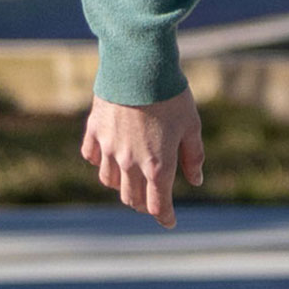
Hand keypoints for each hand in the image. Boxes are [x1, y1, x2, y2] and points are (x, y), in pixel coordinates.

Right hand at [81, 93, 205, 227]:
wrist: (139, 67)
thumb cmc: (172, 96)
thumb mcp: (191, 126)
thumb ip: (193, 156)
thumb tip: (196, 180)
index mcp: (158, 166)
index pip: (157, 204)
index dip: (164, 216)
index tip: (169, 221)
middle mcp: (130, 163)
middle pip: (132, 197)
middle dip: (143, 204)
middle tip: (152, 200)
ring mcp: (109, 148)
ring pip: (109, 181)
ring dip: (121, 185)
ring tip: (131, 178)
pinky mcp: (94, 130)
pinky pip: (92, 156)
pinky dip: (100, 162)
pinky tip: (108, 157)